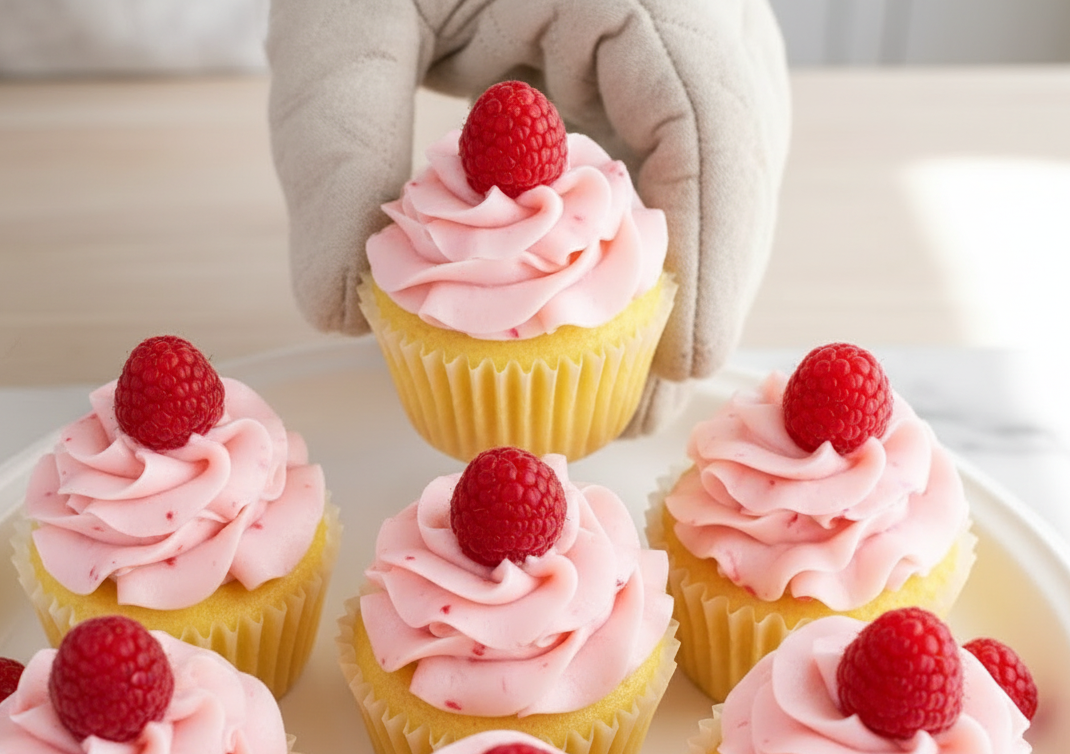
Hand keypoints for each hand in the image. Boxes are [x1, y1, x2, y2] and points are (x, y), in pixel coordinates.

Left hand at [267, 0, 790, 431]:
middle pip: (735, 155)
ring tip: (624, 370)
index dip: (715, 253)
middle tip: (644, 401)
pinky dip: (638, 228)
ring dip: (675, 265)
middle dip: (700, 284)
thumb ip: (334, 147)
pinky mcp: (643, 45)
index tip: (686, 363)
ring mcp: (675, 20)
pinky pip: (668, 146)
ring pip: (712, 158)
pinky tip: (599, 297)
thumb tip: (339, 308)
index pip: (713, 120)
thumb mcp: (338, 14)